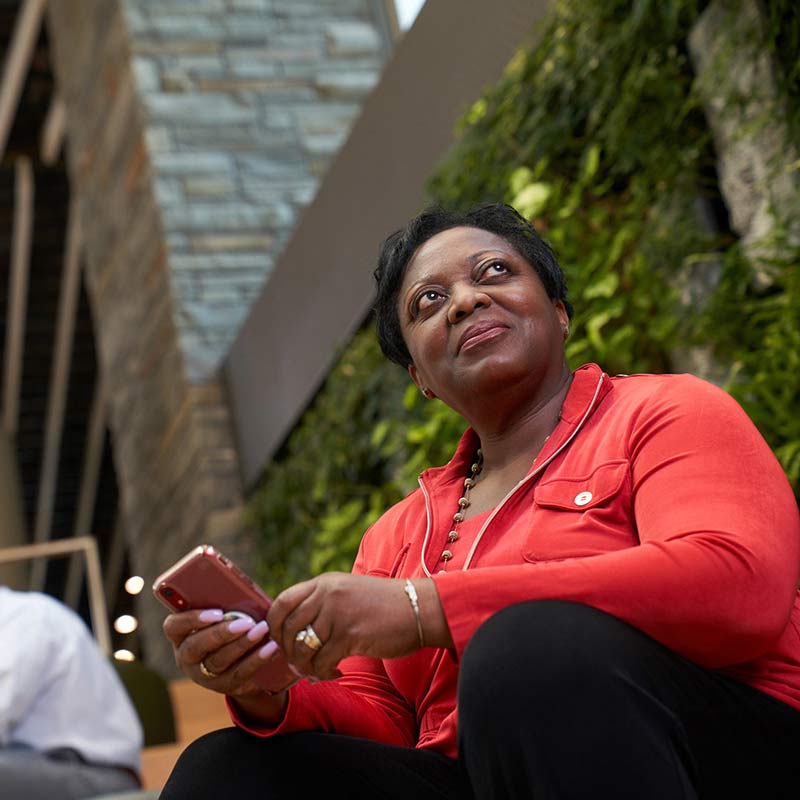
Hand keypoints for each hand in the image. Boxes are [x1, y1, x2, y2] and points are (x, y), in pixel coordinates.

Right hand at [163, 609, 286, 720]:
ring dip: (242, 644)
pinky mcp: (222, 686)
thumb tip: (240, 589)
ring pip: (218, 661)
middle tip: (246, 622)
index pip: (173, 626)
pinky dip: (256, 659)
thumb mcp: (223, 614)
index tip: (216, 613)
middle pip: (196, 646)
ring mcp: (202, 674)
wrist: (243, 661)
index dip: (191, 619)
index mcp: (181, 634)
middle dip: (221, 633)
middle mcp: (186, 656)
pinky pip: (238, 673)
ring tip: (261, 629)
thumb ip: (224, 604)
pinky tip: (271, 647)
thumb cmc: (229, 625)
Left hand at [267, 573, 432, 679]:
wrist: (419, 609)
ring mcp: (337, 614)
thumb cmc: (385, 606)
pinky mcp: (350, 635)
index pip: (282, 601)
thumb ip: (323, 604)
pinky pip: (322, 662)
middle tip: (300, 663)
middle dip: (288, 651)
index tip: (280, 641)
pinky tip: (337, 673)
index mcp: (324, 582)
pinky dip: (324, 674)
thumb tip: (294, 631)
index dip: (274, 625)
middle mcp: (327, 594)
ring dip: (306, 666)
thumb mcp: (348, 593)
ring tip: (320, 671)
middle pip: (287, 628)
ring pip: (302, 648)